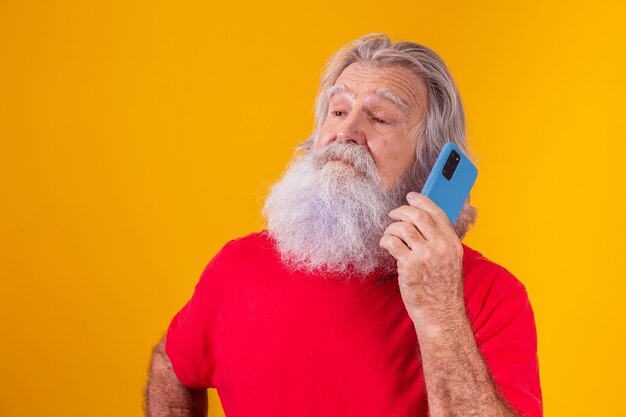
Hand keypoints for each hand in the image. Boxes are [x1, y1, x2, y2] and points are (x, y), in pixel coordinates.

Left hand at [379, 192, 465, 334]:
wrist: (441, 314)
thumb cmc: (442, 290)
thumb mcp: (451, 261)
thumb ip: (441, 242)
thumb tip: (425, 223)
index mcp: (452, 243)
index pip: (437, 212)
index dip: (421, 201)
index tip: (411, 197)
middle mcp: (441, 246)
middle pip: (418, 216)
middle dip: (402, 211)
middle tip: (393, 214)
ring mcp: (425, 256)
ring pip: (403, 227)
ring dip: (391, 228)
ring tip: (389, 234)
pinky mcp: (409, 266)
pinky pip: (392, 242)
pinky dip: (385, 240)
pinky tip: (386, 245)